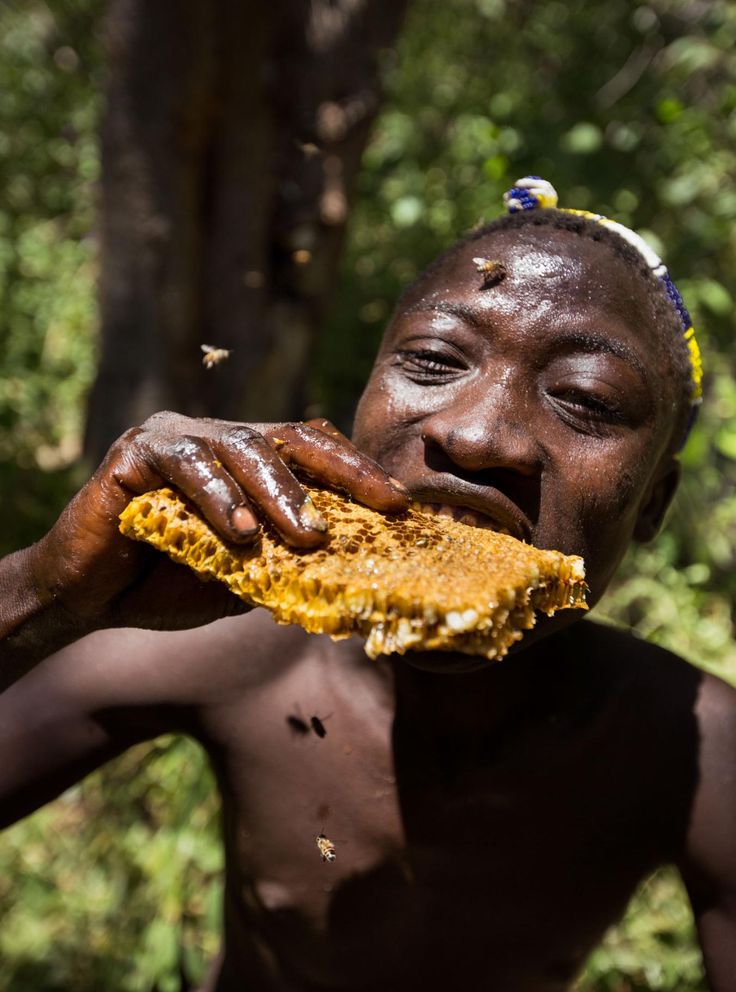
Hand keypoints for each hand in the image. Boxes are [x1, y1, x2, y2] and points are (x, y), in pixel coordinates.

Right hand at [26, 412, 408, 630]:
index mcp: (247, 461)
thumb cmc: (168, 584)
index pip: (314, 451)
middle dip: (341, 473)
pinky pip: (184, 465)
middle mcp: (216, 438)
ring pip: (242, 447)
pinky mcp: (134, 453)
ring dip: (279, 493)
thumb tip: (357, 577)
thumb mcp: (244, 578)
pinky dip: (217, 498)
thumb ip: (287, 565)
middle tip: (380, 508)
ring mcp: (175, 438)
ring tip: (307, 535)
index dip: (360, 473)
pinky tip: (240, 533)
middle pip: (291, 438)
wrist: (89, 597)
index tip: (402, 505)